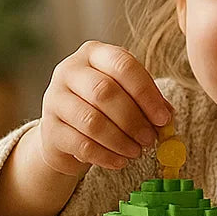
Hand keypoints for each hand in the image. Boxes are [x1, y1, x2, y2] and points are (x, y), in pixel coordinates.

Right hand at [36, 41, 172, 176]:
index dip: (146, 93)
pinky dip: (105, 155)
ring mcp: (54, 98)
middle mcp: (70, 70)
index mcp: (95, 53)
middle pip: (104, 92)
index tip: (163, 118)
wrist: (68, 130)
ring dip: (120, 140)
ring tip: (137, 152)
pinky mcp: (48, 128)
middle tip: (150, 139)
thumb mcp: (128, 96)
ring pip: (91, 120)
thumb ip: (149, 102)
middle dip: (133, 119)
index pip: (123, 65)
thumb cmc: (106, 107)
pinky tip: (120, 162)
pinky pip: (80, 144)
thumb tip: (167, 116)